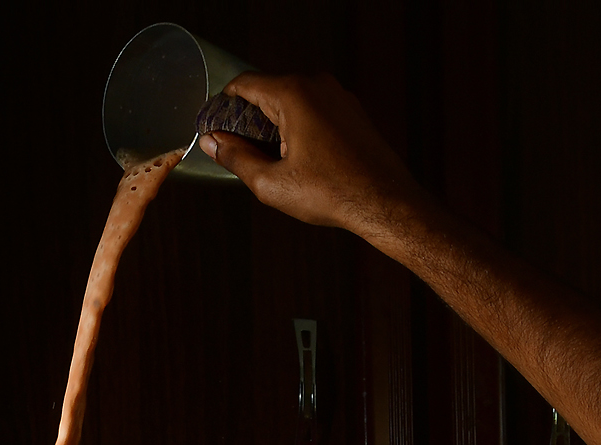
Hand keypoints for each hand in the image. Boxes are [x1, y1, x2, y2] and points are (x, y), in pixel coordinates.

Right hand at [200, 73, 425, 237]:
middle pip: (268, 92)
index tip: (215, 125)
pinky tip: (299, 159)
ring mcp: (339, 96)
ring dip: (276, 125)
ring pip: (293, 102)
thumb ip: (236, 158)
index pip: (244, 84)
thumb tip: (213, 142)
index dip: (224, 105)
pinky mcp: (353, 112)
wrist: (387, 203)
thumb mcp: (272, 183)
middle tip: (239, 149)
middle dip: (250, 118)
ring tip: (271, 160)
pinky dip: (300, 127)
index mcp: (294, 94)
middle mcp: (318, 85)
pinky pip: (315, 111)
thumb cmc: (335, 194)